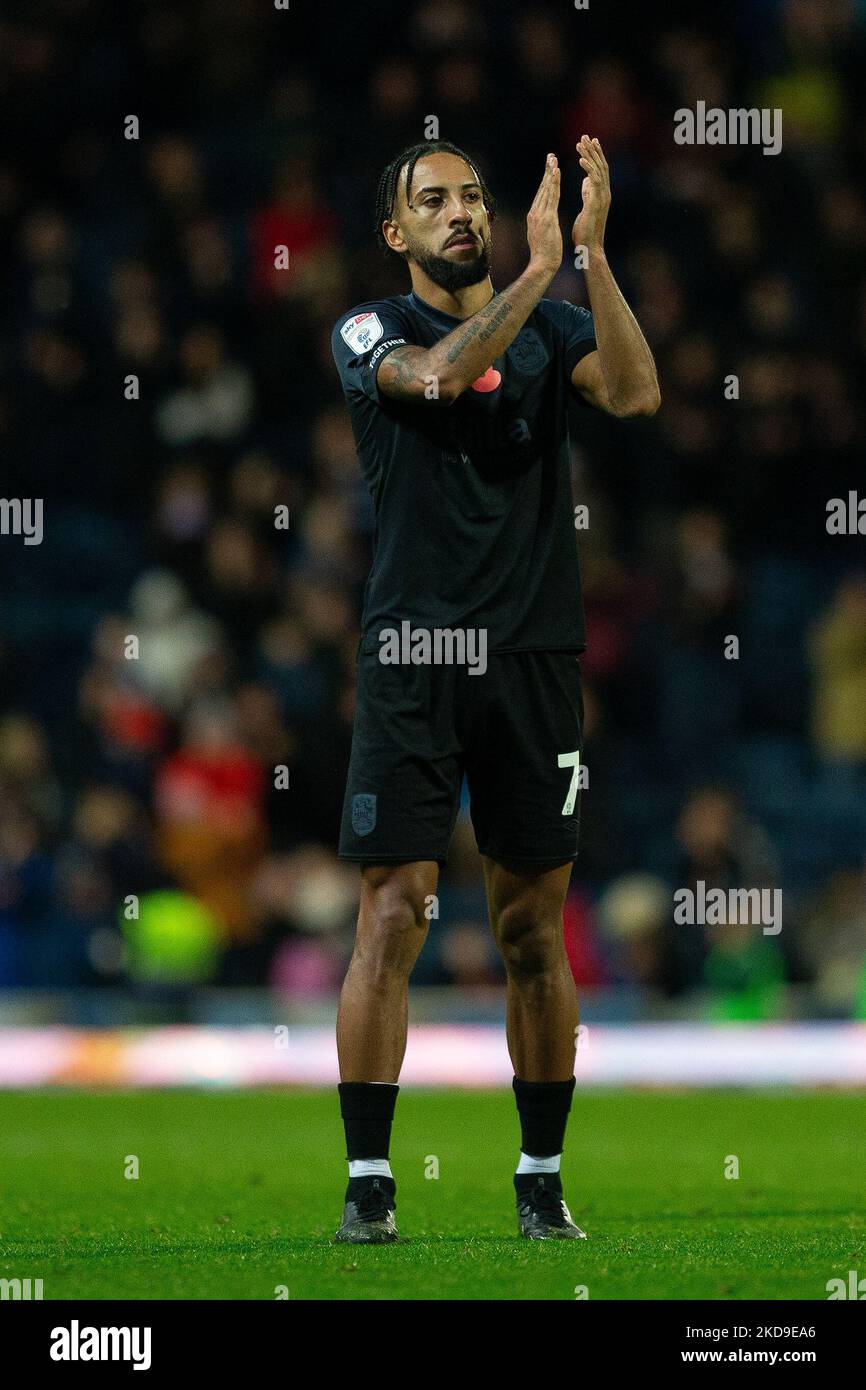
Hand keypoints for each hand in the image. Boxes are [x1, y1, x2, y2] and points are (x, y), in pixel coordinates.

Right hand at [526, 153, 562, 276]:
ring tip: (554, 159)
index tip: (550, 168)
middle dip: (547, 172)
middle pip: (542, 189)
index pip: (541, 195)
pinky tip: (556, 172)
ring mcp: (539, 215)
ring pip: (546, 190)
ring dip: (550, 173)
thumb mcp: (543, 236)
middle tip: (551, 156)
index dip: (546, 181)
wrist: (542, 265)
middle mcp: (534, 213)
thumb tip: (545, 222)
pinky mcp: (546, 218)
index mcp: (534, 217)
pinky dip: (553, 183)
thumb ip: (543, 226)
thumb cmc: (545, 255)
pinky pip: (551, 197)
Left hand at [572, 136, 610, 254]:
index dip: (594, 155)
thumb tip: (586, 183)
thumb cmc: (585, 232)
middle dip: (593, 150)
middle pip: (601, 165)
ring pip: (598, 170)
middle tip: (585, 136)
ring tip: (581, 143)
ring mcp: (602, 197)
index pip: (599, 169)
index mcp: (601, 194)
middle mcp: (604, 193)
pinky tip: (581, 161)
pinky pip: (594, 182)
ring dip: (589, 156)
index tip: (588, 142)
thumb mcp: (586, 207)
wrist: (589, 248)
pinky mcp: (597, 202)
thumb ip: (588, 194)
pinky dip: (588, 170)